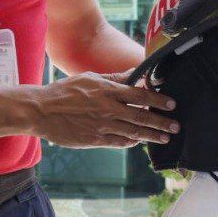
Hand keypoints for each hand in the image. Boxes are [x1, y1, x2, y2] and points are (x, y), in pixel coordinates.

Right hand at [17, 70, 176, 147]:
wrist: (41, 110)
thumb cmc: (65, 91)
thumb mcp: (90, 78)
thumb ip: (113, 78)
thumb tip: (134, 74)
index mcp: (107, 91)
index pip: (139, 95)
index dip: (158, 100)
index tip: (171, 104)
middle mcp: (108, 109)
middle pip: (141, 116)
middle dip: (161, 122)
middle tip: (176, 125)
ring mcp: (102, 126)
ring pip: (133, 132)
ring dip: (151, 135)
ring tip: (165, 137)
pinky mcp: (94, 140)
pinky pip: (118, 142)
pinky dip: (131, 142)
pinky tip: (139, 141)